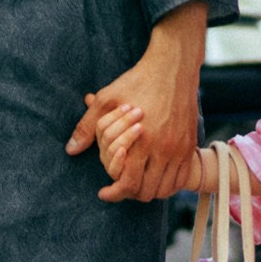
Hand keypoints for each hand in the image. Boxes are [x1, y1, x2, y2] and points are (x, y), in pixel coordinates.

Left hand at [66, 4, 205, 202]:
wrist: (173, 67)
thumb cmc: (137, 82)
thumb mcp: (107, 100)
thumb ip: (88, 128)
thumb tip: (71, 150)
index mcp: (141, 141)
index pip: (128, 183)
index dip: (114, 193)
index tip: (104, 193)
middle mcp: (163, 149)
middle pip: (146, 191)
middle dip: (130, 194)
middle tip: (120, 189)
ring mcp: (179, 148)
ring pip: (165, 189)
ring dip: (149, 191)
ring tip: (136, 185)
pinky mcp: (189, 145)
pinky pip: (181, 178)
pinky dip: (168, 184)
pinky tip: (155, 179)